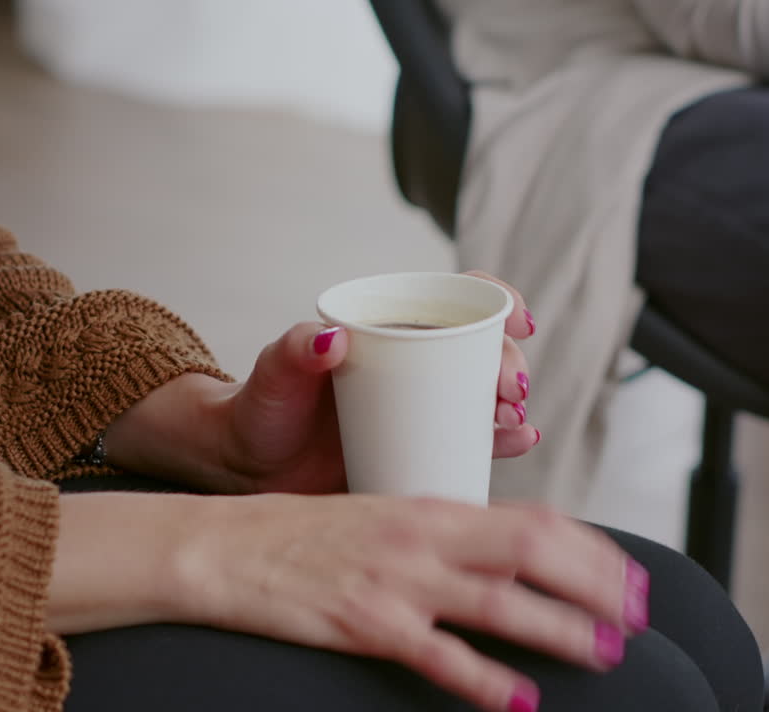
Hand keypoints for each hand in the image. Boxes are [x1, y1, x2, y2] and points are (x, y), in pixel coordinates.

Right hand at [50, 492, 649, 711]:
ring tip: (604, 652)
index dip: (591, 548)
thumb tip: (503, 558)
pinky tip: (518, 702)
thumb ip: (442, 535)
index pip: (532, 518)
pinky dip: (486, 681)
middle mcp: (422, 537)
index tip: (628, 574)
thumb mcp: (381, 518)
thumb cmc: (302, 535)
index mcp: (429, 506)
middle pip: (533, 551)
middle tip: (637, 614)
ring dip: (562, 630)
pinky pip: (440, 655)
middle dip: (597, 584)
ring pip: (501, 602)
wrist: (225, 548)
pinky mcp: (366, 623)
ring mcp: (396, 580)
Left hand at [104, 271, 537, 493]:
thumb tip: (331, 337)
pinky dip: (502, 441)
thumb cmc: (260, 408)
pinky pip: (471, 443)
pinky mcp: (421, 452)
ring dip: (511, 405)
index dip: (495, 301)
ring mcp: (421, 411)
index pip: (453, 301)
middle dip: (506, 363)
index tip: (515, 319)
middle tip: (506, 389)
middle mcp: (414, 367)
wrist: (248, 467)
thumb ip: (294, 350)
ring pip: (484, 398)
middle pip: (480, 351)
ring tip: (512, 420)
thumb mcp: (274, 374)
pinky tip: (521, 441)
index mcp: (387, 331)